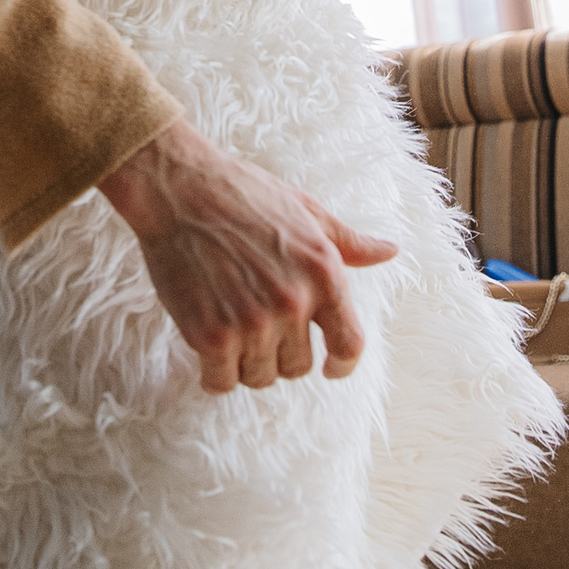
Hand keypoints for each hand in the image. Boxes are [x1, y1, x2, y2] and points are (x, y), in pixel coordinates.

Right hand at [99, 120, 398, 393]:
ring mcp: (251, 323)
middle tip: (254, 320)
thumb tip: (389, 250)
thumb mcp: (306, 211)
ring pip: (259, 377)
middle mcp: (293, 303)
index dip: (342, 364)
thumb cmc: (243, 194)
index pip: (350, 345)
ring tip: (229, 324)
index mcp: (323, 273)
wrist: (178, 188)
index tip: (330, 367)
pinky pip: (221, 381)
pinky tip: (207, 346)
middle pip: (297, 366)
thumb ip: (348, 242)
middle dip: (279, 351)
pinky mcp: (209, 335)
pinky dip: (214, 372)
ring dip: (245, 361)